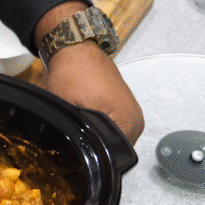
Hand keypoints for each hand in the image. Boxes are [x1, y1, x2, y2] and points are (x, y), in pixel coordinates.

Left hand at [34, 1, 143, 144]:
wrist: (76, 48)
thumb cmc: (73, 72)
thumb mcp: (68, 109)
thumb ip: (75, 135)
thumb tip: (74, 152)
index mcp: (128, 123)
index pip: (114, 157)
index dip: (94, 156)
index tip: (78, 150)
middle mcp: (136, 120)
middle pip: (115, 150)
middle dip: (96, 148)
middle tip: (75, 137)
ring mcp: (132, 113)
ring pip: (113, 139)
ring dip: (97, 137)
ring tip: (80, 127)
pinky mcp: (124, 107)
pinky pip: (114, 127)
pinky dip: (100, 127)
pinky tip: (86, 121)